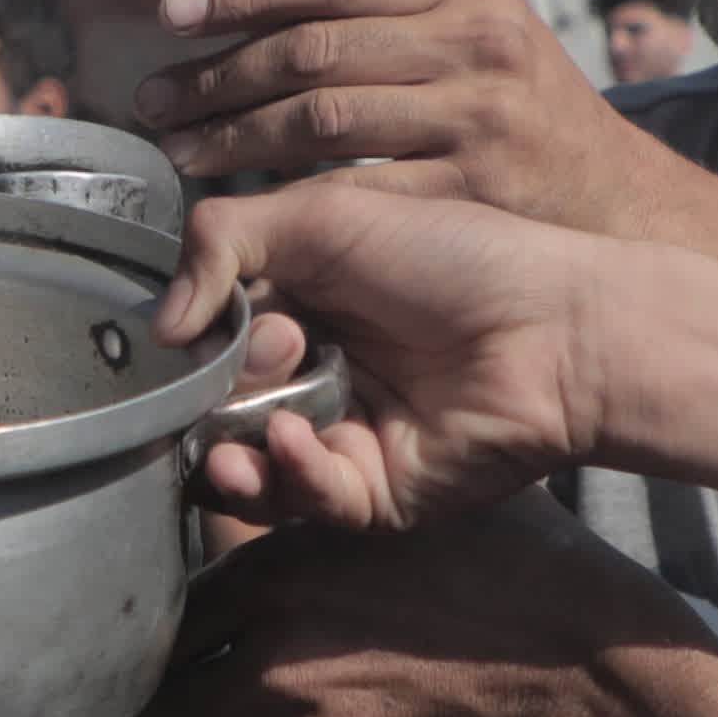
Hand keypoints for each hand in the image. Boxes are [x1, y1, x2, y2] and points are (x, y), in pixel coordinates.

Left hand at [131, 0, 687, 215]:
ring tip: (181, 154)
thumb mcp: (480, 38)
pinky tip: (251, 206)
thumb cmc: (528, 119)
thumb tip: (264, 10)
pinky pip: (359, 190)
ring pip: (322, 119)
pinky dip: (293, 199)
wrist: (622, 203)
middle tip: (154, 102)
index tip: (172, 13)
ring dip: (236, 136)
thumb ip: (391, 18)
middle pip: (312, 49)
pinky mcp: (475, 189)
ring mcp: (477, 116)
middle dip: (219, 75)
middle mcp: (474, 42)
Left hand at [139, 505, 677, 716]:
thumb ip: (291, 533)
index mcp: (273, 576)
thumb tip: (228, 532)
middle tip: (208, 706)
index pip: (161, 628)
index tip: (194, 651)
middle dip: (179, 715)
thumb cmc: (488, 569)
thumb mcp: (380, 517)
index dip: (173, 644)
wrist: (567, 659)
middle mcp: (271, 659)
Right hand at [160, 172, 610, 531]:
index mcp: (305, 307)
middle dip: (222, 389)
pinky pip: (308, 500)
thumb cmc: (459, 258)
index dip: (203, 334)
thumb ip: (222, 242)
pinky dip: (286, 473)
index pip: (213, 337)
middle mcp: (319, 376)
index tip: (218, 317)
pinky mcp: (376, 496)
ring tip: (236, 435)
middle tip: (272, 352)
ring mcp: (345, 440)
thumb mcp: (324, 216)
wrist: (559, 327)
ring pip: (250, 468)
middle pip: (220, 407)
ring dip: (229, 452)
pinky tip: (288, 440)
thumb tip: (158, 323)